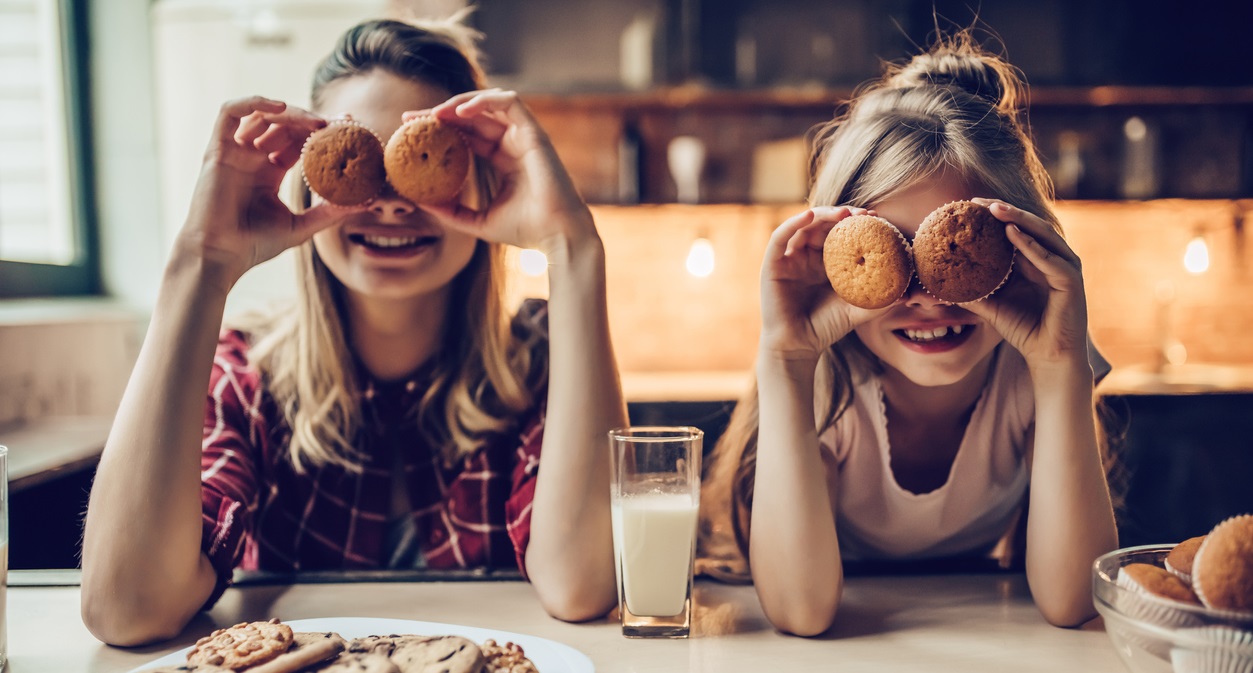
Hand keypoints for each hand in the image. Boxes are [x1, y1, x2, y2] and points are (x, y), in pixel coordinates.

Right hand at [177, 96, 336, 285]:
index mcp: (269, 172)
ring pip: (263, 116)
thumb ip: (330, 213)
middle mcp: (251, 158)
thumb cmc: (254, 245)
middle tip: (340, 123)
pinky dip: (253, 102)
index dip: (322, 132)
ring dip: (291, 114)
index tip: (349, 127)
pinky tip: (281, 108)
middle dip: (312, 120)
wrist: (220, 255)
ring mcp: (234, 152)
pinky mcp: (217, 149)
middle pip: (283, 125)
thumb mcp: (301, 227)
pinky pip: (229, 112)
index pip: (298, 142)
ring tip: (317, 123)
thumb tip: (367, 203)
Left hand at [408, 89, 596, 256]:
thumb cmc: (525, 231)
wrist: (557, 236)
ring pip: (489, 103)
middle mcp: (513, 143)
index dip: (440, 129)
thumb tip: (419, 202)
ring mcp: (525, 136)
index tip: (411, 133)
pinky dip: (485, 100)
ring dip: (459, 103)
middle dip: (440, 113)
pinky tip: (460, 112)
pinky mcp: (535, 132)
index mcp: (503, 159)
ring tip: (433, 114)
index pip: (467, 134)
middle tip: (410, 119)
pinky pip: (509, 102)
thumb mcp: (477, 221)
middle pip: (472, 116)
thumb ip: (451, 211)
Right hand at [759, 206, 887, 358]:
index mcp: (824, 262)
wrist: (798, 346)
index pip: (840, 233)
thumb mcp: (857, 309)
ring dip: (823, 214)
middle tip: (864, 213)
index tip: (877, 218)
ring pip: (803, 225)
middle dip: (843, 215)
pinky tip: (810, 215)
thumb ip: (880, 299)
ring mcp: (788, 259)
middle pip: (822, 224)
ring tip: (843, 213)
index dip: (856, 223)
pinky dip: (793, 222)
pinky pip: (780, 237)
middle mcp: (805, 256)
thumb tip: (908, 291)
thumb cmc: (826, 327)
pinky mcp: (771, 264)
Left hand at [961, 199, 1088, 373]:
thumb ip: (972, 293)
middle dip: (1005, 210)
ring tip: (994, 209)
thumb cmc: (1024, 329)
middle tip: (978, 201)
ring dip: (1019, 219)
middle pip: (1029, 225)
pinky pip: (1051, 259)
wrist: (1047, 357)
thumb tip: (939, 287)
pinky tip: (1012, 234)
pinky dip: (1031, 246)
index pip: (1017, 228)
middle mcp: (1053, 258)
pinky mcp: (1071, 282)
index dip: (996, 215)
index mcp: (1036, 259)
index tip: (968, 205)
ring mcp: (1065, 268)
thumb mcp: (991, 307)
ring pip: (1042, 234)